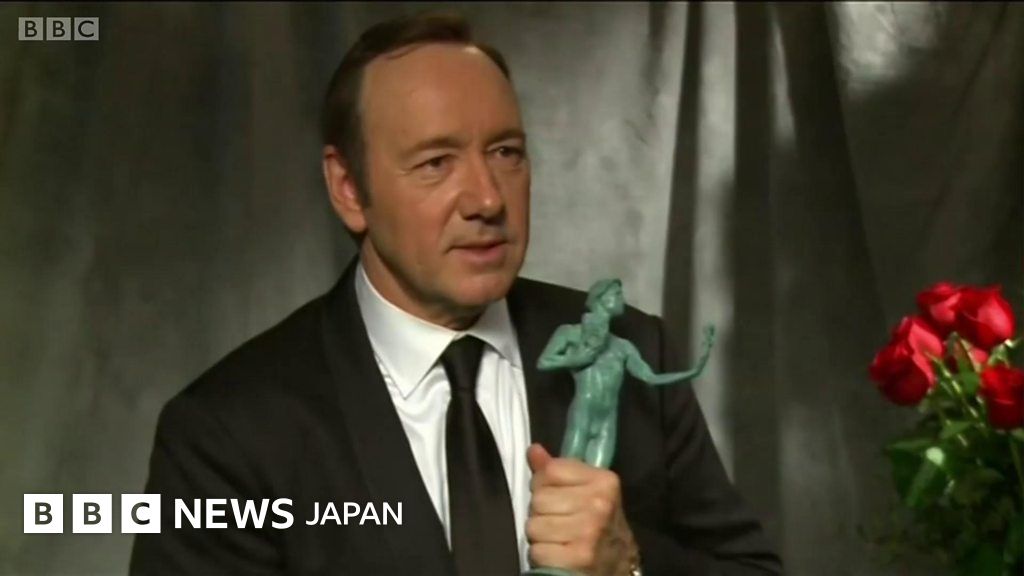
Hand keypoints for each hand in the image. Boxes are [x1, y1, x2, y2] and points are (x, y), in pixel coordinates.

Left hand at [526, 444, 638, 574]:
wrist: (620, 565)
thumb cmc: (600, 524)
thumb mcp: (587, 491)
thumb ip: (558, 470)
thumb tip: (533, 450)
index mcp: (603, 481)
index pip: (549, 471)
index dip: (545, 485)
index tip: (558, 497)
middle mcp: (599, 504)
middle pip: (538, 499)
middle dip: (542, 512)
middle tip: (560, 522)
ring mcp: (589, 532)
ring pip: (533, 525)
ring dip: (540, 536)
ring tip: (559, 538)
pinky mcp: (578, 558)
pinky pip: (537, 551)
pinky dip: (543, 556)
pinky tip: (559, 554)